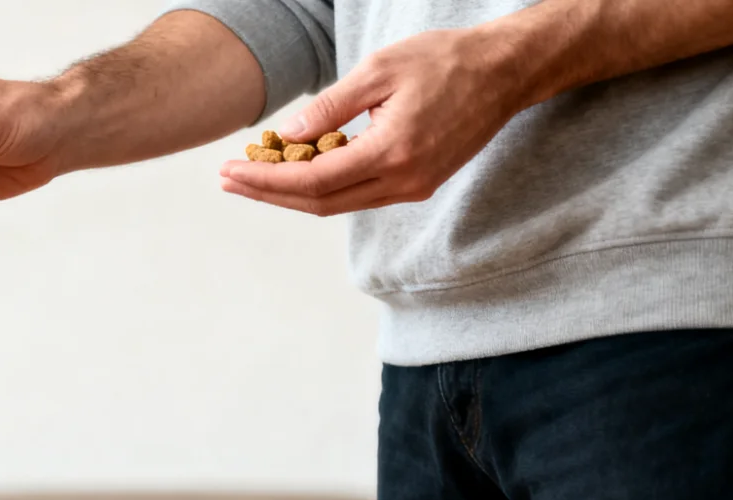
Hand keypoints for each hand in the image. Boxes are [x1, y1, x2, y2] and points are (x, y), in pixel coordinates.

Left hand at [218, 25, 531, 216]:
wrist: (504, 73)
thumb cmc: (445, 61)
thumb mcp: (380, 70)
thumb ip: (331, 107)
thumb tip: (287, 136)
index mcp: (392, 151)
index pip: (313, 180)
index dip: (266, 180)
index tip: (230, 171)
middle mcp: (403, 180)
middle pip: (319, 203)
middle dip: (268, 193)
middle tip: (228, 179)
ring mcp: (412, 188)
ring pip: (337, 203)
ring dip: (291, 194)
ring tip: (252, 175)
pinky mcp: (416, 184)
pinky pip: (357, 194)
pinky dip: (322, 186)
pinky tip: (297, 168)